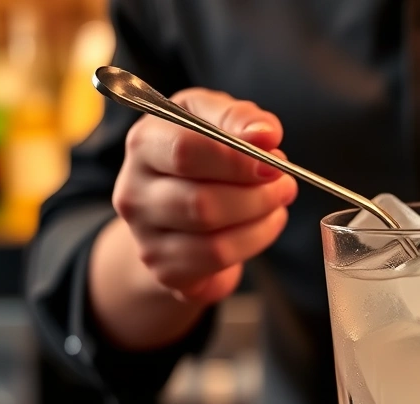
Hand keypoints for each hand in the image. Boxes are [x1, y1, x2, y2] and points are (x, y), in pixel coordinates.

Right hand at [113, 88, 296, 302]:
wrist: (178, 208)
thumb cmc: (203, 154)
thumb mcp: (216, 119)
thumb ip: (240, 118)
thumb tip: (265, 135)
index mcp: (144, 143)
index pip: (185, 152)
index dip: (236, 160)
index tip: (274, 162)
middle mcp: (133, 192)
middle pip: (201, 203)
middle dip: (256, 196)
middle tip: (285, 185)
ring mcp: (145, 237)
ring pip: (213, 240)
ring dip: (260, 221)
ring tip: (277, 204)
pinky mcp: (165, 270)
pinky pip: (218, 262)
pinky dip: (253, 243)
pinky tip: (263, 226)